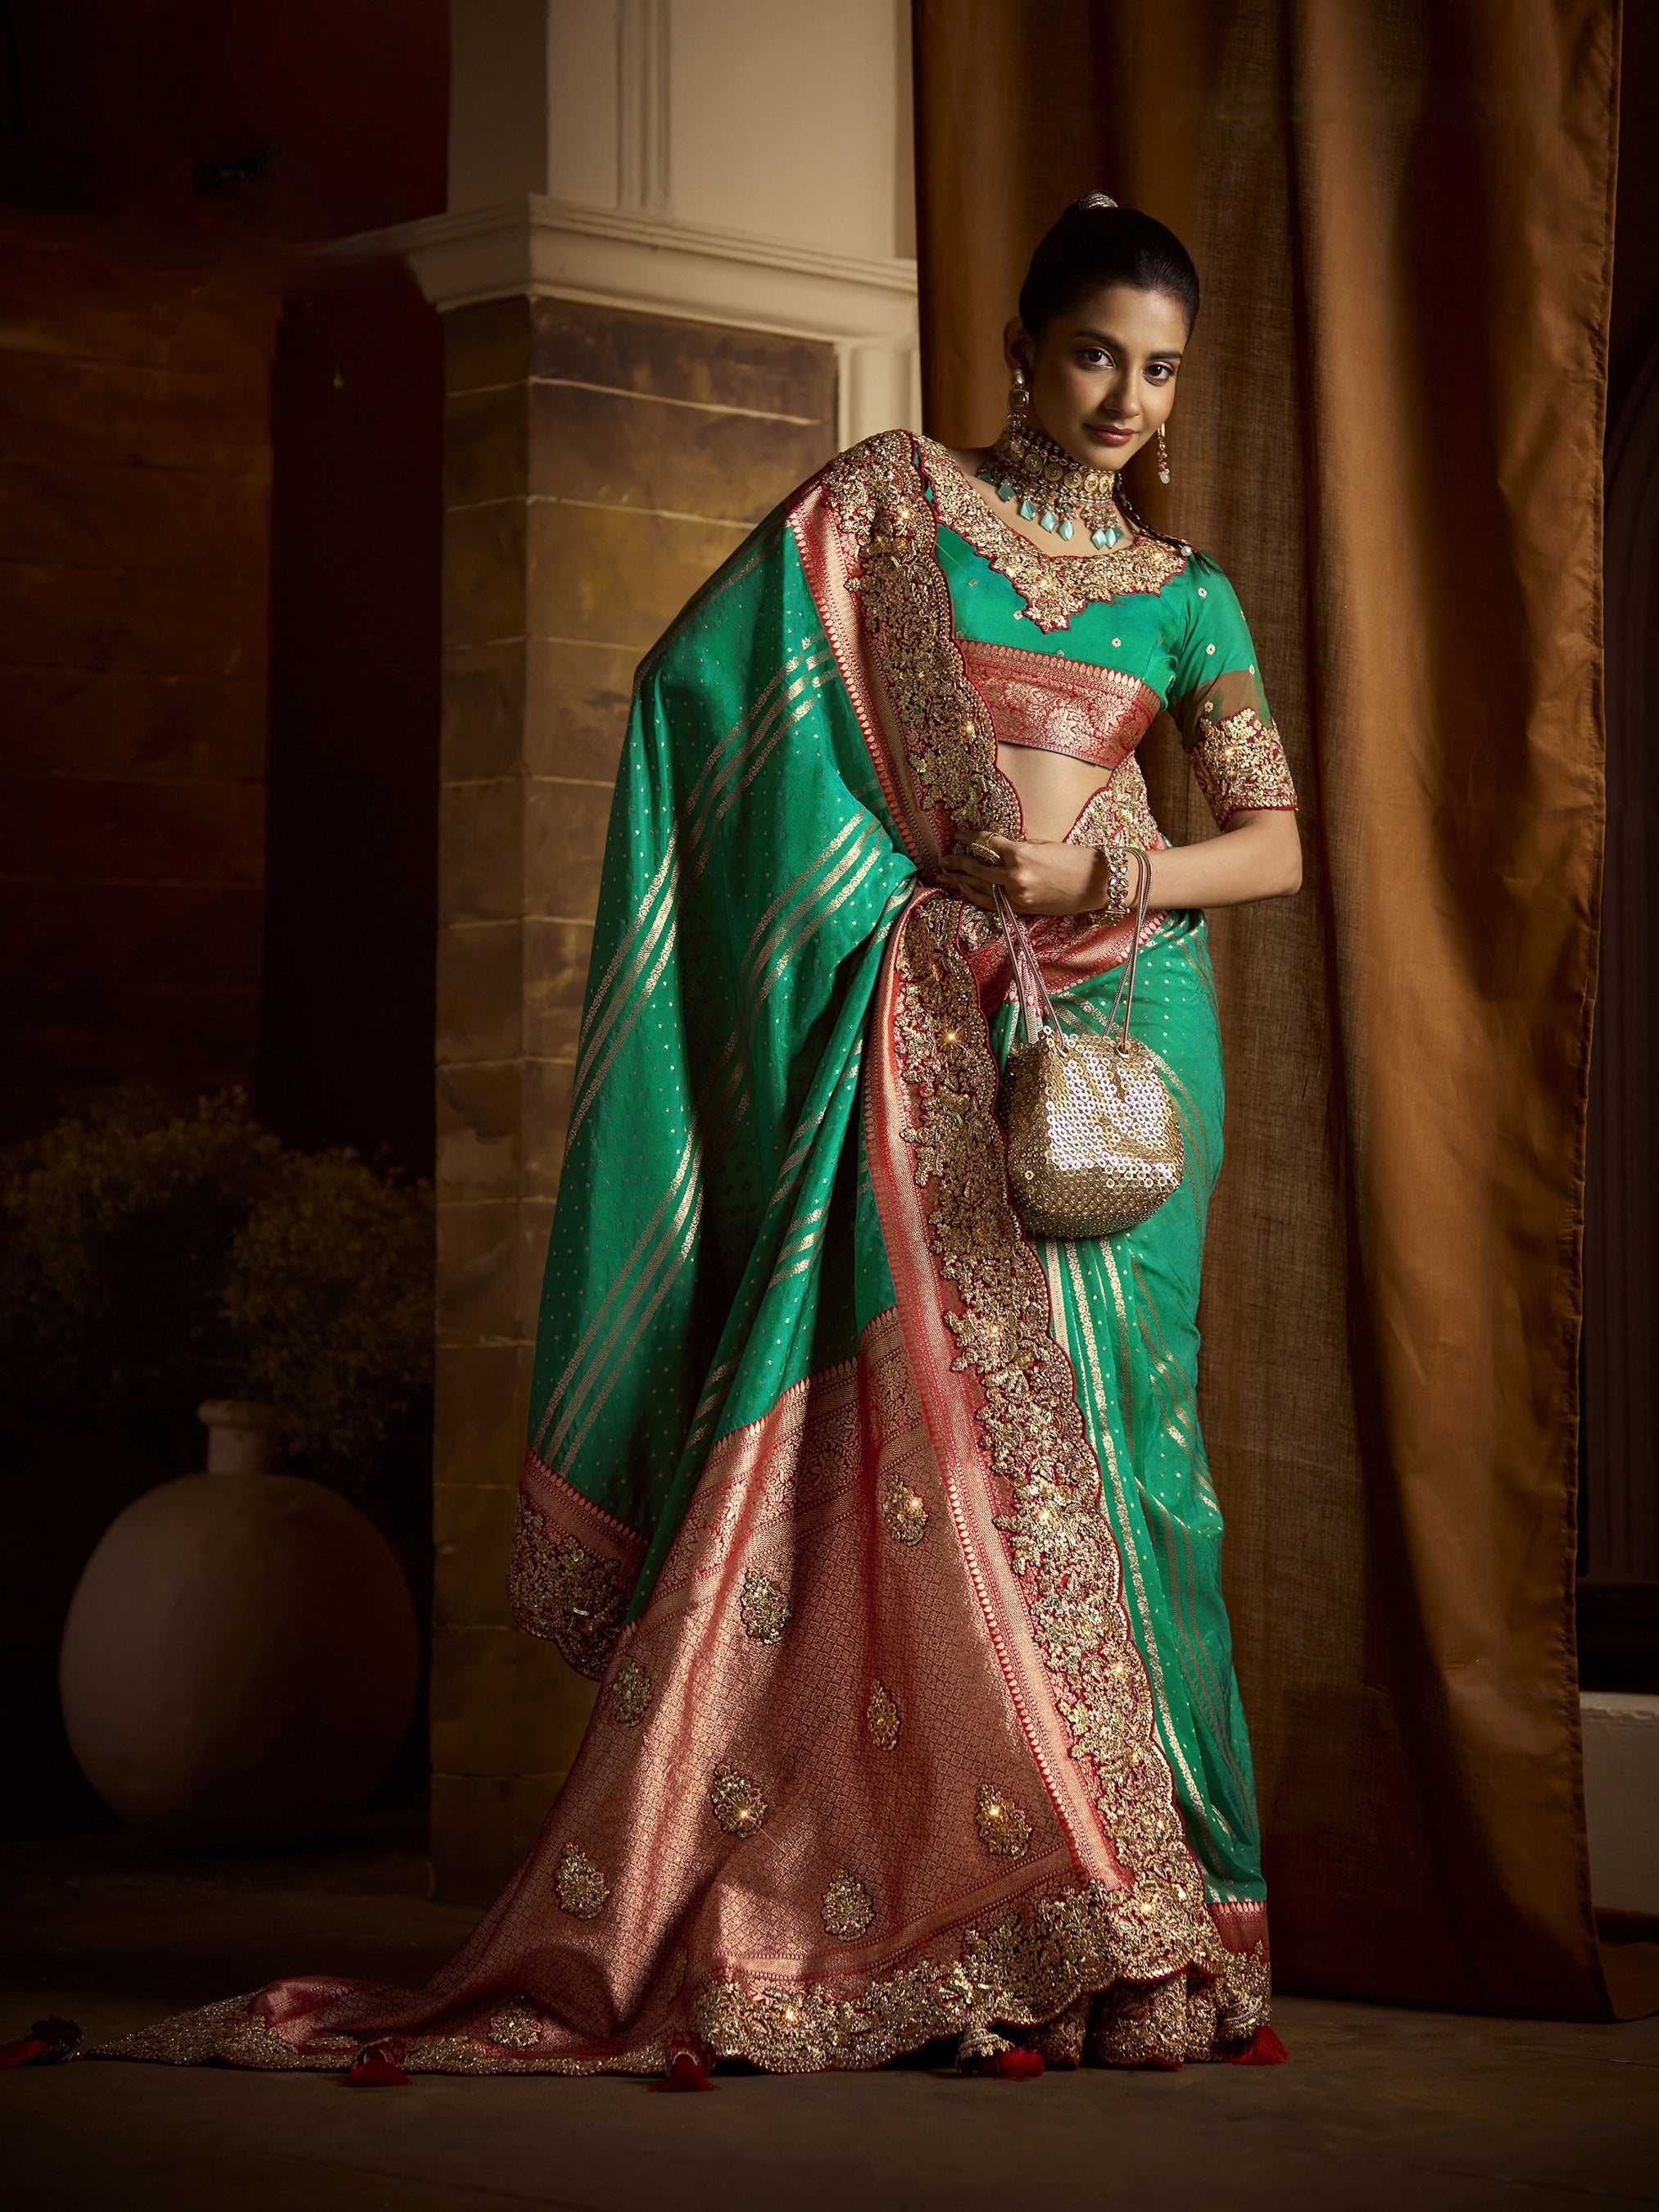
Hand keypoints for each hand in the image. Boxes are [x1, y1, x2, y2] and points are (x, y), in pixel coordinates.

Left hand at [937, 833, 1125, 915]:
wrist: (1098, 884)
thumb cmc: (1075, 859)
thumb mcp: (1044, 844)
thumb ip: (1019, 847)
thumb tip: (1000, 848)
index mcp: (1020, 853)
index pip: (986, 843)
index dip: (971, 837)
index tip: (960, 834)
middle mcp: (1014, 876)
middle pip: (976, 868)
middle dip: (957, 862)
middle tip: (944, 858)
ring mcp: (1016, 895)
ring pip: (979, 888)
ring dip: (960, 881)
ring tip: (945, 876)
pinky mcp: (1022, 909)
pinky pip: (991, 902)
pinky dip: (976, 896)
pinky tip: (965, 890)